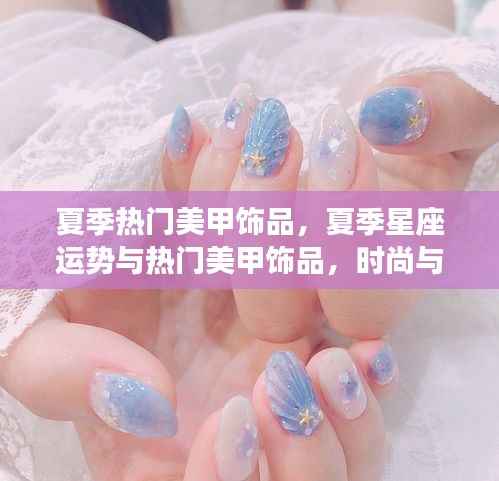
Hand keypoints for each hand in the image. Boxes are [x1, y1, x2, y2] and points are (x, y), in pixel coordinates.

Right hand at [0, 84, 400, 479]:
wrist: (136, 235)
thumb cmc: (85, 281)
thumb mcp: (45, 321)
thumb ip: (60, 370)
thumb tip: (142, 398)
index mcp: (153, 454)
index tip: (228, 424)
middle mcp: (223, 437)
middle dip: (302, 462)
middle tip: (285, 387)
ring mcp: (272, 402)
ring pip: (338, 460)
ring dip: (345, 427)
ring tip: (332, 367)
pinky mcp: (308, 362)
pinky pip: (359, 401)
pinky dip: (369, 387)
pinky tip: (370, 358)